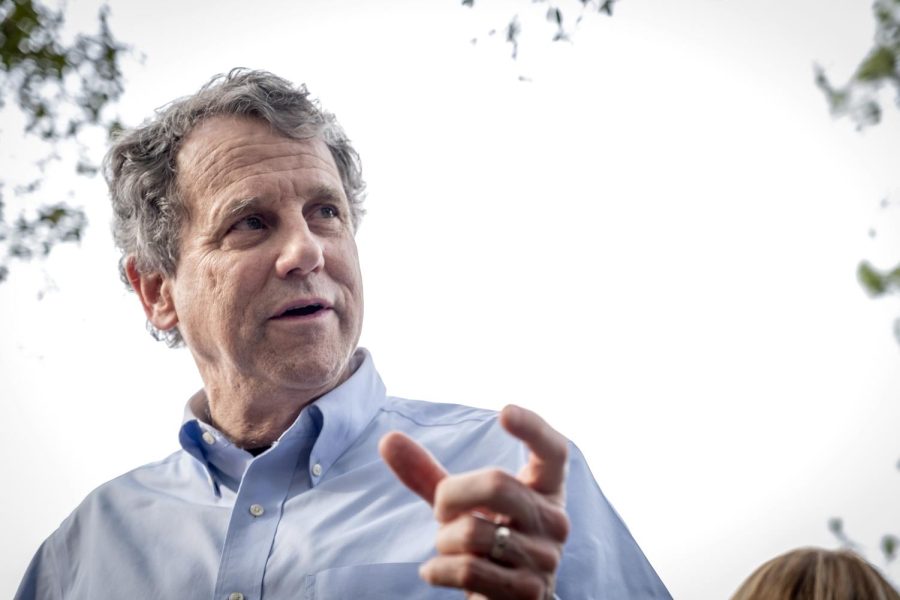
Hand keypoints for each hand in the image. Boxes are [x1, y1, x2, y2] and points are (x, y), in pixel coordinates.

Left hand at [379, 405, 569, 599]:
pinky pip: (468, 570)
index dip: (534, 428)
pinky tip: (435, 572)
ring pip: (473, 532)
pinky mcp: (528, 593)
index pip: (554, 451)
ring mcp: (545, 559)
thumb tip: (387, 439)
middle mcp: (554, 521)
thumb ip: (428, 474)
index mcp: (546, 490)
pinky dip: (438, 570)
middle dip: (451, 496)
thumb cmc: (484, 541)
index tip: (504, 411)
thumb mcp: (461, 505)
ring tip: (448, 550)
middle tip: (441, 512)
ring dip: (444, 541)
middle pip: (498, 484)